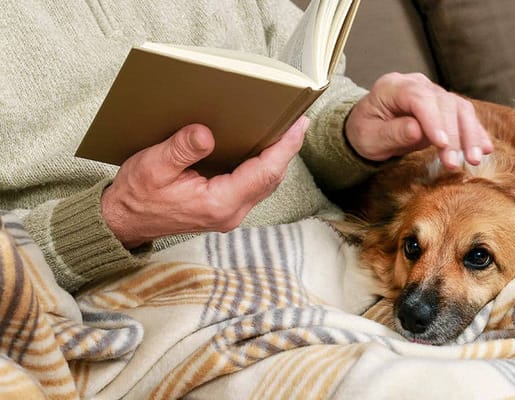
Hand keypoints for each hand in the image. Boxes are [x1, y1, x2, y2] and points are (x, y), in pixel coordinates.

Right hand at [101, 116, 308, 248]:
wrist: (124, 222)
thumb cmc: (137, 195)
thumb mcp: (153, 166)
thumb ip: (182, 150)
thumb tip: (206, 133)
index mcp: (218, 203)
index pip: (263, 173)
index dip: (284, 148)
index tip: (298, 125)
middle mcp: (231, 212)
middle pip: (271, 178)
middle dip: (286, 149)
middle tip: (297, 119)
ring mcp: (230, 213)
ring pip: (265, 183)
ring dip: (276, 158)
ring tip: (286, 129)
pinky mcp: (225, 209)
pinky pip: (253, 186)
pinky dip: (262, 165)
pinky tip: (262, 147)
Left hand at [345, 72, 492, 169]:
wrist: (368, 128)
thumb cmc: (365, 132)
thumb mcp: (369, 138)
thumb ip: (392, 133)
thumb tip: (417, 130)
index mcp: (392, 87)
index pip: (418, 99)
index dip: (433, 120)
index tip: (442, 144)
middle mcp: (416, 84)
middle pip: (443, 103)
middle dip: (453, 134)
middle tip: (456, 163)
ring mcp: (432, 93)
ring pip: (459, 108)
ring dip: (470, 135)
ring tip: (474, 160)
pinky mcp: (444, 106)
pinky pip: (464, 116)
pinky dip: (475, 133)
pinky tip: (484, 150)